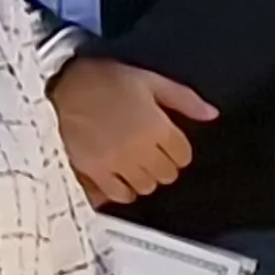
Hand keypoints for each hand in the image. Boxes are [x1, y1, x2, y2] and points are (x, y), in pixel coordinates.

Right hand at [53, 57, 216, 206]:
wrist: (63, 85)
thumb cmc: (106, 80)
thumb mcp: (150, 81)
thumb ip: (185, 100)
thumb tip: (212, 114)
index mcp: (156, 126)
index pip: (183, 156)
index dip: (178, 150)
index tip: (168, 144)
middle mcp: (138, 149)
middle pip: (167, 175)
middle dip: (163, 164)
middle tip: (150, 152)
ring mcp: (115, 163)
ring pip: (145, 187)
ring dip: (144, 178)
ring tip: (133, 163)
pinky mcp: (93, 172)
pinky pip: (118, 195)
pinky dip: (122, 189)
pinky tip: (118, 175)